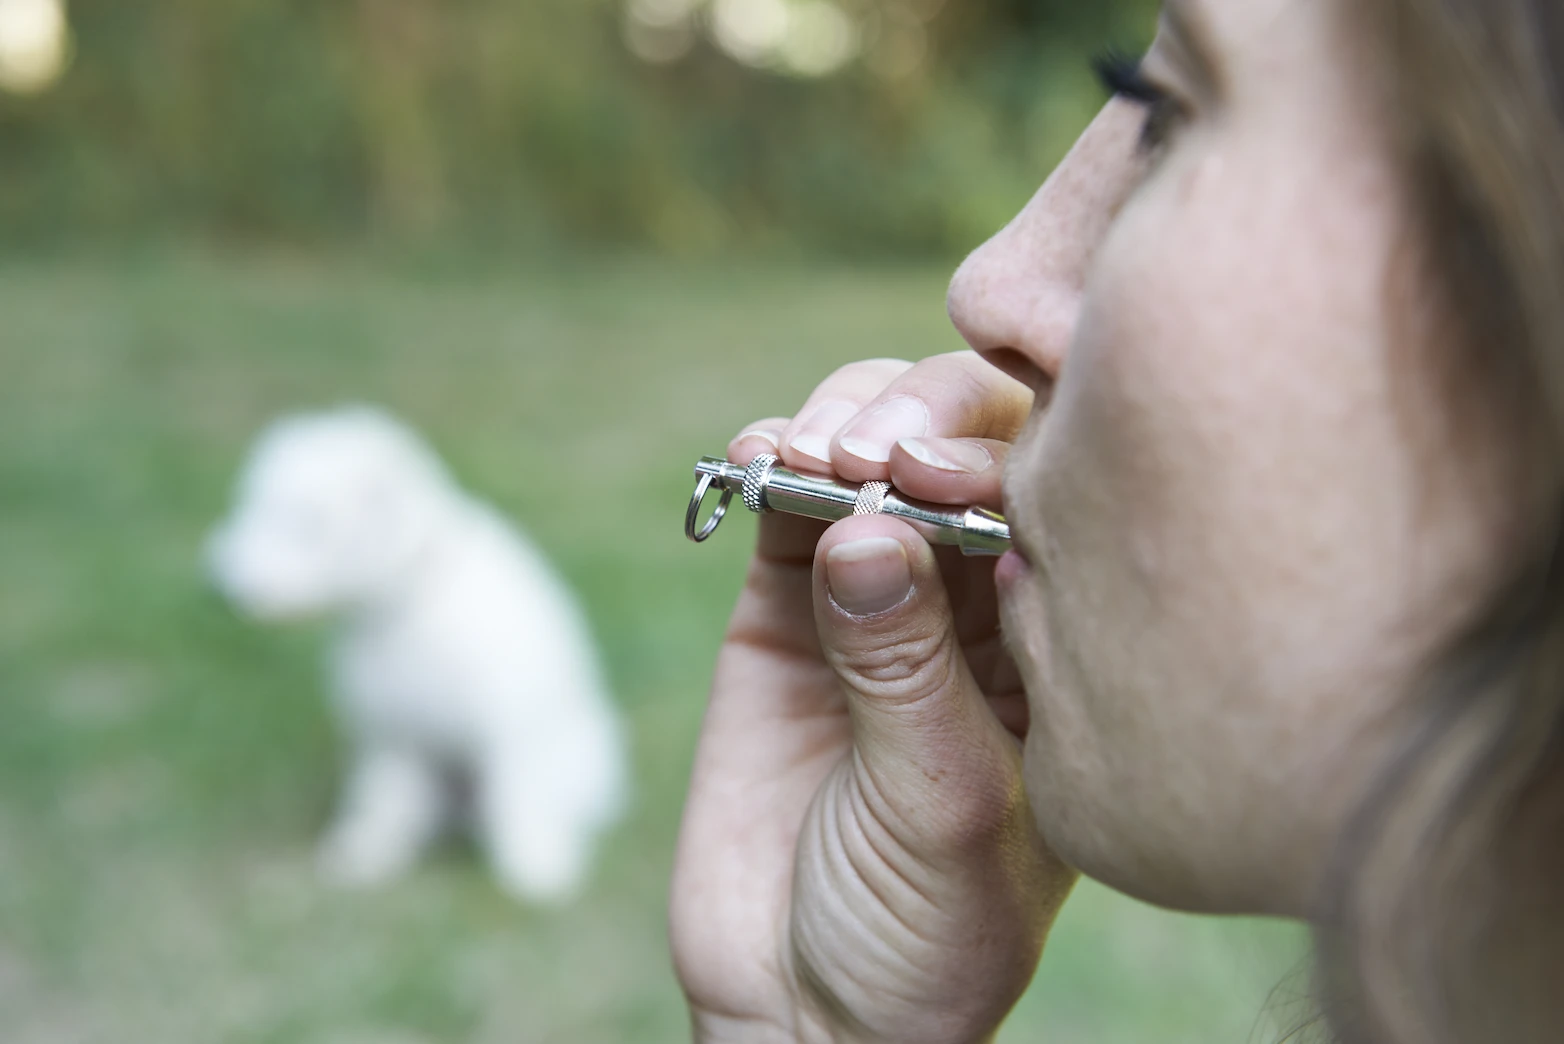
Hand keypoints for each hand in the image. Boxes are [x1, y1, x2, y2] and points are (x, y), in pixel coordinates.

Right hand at [670, 353, 1076, 1042]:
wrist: (807, 1003)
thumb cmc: (925, 930)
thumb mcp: (942, 805)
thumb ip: (906, 669)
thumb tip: (864, 528)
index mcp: (1058, 638)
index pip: (1056, 489)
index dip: (999, 449)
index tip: (938, 475)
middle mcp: (978, 598)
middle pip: (965, 441)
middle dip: (918, 420)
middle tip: (869, 456)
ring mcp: (879, 595)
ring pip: (870, 450)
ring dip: (838, 427)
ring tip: (810, 462)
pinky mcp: (783, 611)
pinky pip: (780, 506)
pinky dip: (766, 463)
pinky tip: (757, 463)